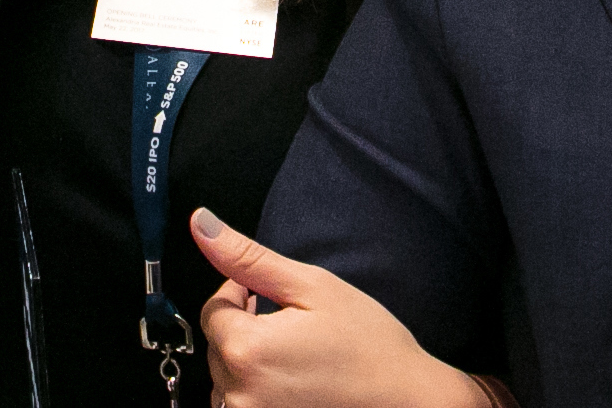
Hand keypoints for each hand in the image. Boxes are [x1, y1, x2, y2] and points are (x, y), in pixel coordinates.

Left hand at [191, 210, 492, 407]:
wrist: (411, 404)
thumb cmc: (369, 345)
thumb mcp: (312, 288)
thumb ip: (248, 258)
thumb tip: (200, 222)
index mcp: (246, 352)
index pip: (212, 311)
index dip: (239, 294)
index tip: (267, 293)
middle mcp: (240, 397)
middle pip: (218, 349)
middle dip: (244, 328)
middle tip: (288, 323)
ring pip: (227, 383)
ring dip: (248, 364)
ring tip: (292, 356)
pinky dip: (257, 393)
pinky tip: (293, 383)